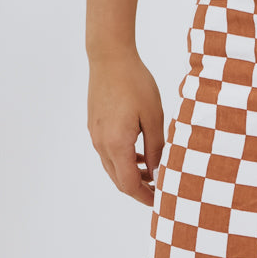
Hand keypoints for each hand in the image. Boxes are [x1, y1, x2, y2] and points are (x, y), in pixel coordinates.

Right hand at [86, 50, 164, 205]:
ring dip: (132, 174)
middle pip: (119, 180)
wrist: (109, 57)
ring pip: (113, 167)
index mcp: (116, 144)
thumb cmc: (134, 83)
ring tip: (153, 170)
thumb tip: (157, 173)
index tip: (161, 200)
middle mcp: (102, 144)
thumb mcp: (154, 117)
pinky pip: (109, 153)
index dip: (145, 197)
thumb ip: (156, 149)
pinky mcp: (95, 127)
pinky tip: (140, 153)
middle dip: (139, 189)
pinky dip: (124, 160)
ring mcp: (96, 136)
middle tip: (160, 190)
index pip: (129, 184)